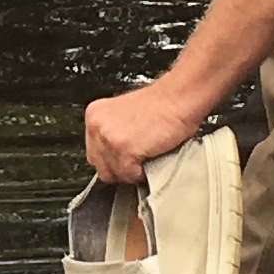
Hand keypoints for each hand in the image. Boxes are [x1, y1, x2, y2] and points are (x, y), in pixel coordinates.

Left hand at [83, 80, 202, 184]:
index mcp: (94, 115)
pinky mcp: (124, 150)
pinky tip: (151, 156)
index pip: (94, 153)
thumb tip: (111, 159)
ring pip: (114, 174)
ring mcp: (108, 138)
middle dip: (120, 167)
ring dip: (132, 171)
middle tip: (138, 158)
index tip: (126, 157)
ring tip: (147, 155)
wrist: (179, 98)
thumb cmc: (162, 106)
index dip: (113, 160)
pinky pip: (130, 175)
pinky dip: (143, 172)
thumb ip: (112, 134)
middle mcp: (96, 126)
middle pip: (101, 166)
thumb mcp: (124, 116)